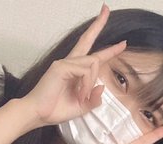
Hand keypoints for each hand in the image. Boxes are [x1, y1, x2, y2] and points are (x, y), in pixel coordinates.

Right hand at [21, 5, 125, 126]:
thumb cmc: (57, 109)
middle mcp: (70, 63)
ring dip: (90, 84)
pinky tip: (79, 94)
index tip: (123, 43)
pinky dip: (86, 84)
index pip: (94, 55)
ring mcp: (65, 62)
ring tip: (81, 97)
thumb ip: (94, 98)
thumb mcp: (83, 107)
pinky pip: (84, 71)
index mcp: (76, 71)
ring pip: (92, 65)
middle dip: (99, 24)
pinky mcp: (61, 66)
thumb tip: (102, 86)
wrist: (39, 114)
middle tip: (106, 8)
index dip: (109, 49)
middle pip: (87, 40)